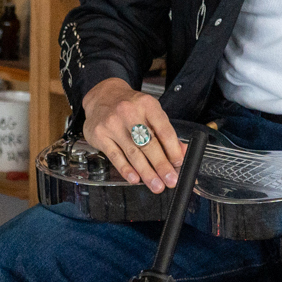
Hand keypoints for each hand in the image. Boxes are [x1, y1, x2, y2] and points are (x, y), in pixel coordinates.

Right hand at [80, 77, 184, 193]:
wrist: (102, 96)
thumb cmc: (130, 106)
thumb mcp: (150, 112)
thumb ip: (165, 132)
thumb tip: (181, 153)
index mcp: (147, 105)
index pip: (163, 130)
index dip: (173, 150)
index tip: (178, 164)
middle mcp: (129, 112)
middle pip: (148, 143)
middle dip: (161, 165)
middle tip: (170, 180)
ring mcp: (112, 124)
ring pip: (133, 152)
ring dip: (146, 172)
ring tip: (156, 185)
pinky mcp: (99, 135)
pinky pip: (115, 156)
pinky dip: (126, 169)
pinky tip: (134, 178)